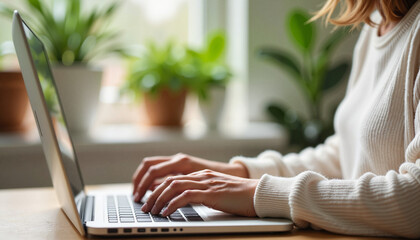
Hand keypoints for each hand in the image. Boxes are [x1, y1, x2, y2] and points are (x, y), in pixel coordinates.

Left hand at [132, 153, 248, 201]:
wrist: (257, 194)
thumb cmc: (239, 197)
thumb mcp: (215, 193)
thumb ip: (200, 193)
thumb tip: (184, 202)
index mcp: (201, 175)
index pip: (172, 177)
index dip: (157, 187)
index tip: (149, 199)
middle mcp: (200, 176)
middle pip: (168, 180)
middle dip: (152, 193)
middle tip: (144, 207)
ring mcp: (205, 183)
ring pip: (173, 186)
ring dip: (158, 199)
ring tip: (152, 211)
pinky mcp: (210, 192)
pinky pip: (185, 196)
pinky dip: (172, 204)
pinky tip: (166, 213)